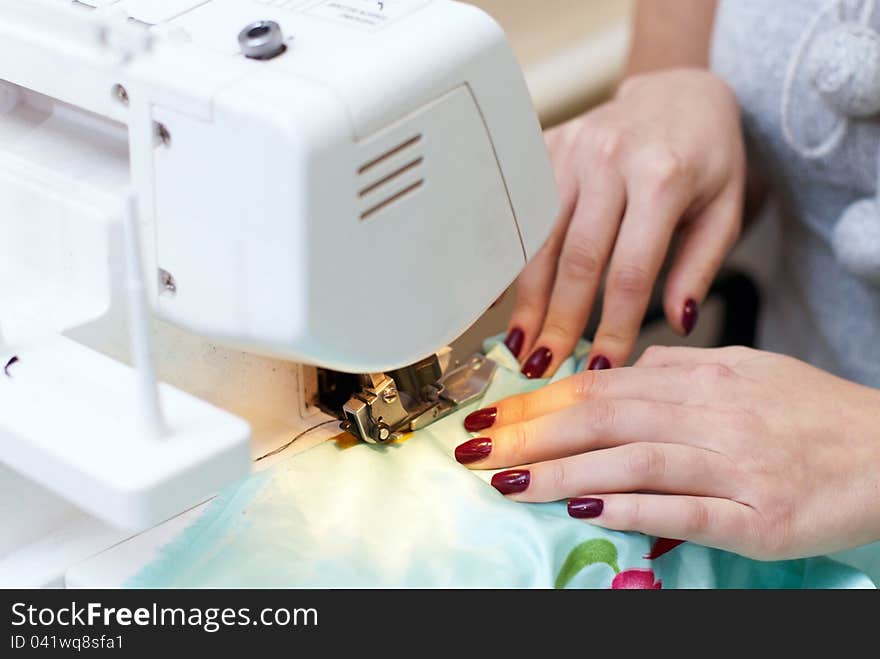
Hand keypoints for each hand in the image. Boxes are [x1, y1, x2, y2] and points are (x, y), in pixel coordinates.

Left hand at [456, 346, 879, 559]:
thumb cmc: (813, 415)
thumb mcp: (746, 371)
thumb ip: (680, 369)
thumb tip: (623, 367)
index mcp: (702, 377)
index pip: (600, 385)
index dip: (538, 401)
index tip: (489, 415)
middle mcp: (711, 414)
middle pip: (603, 416)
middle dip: (528, 434)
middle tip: (473, 448)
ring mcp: (733, 465)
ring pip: (631, 458)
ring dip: (559, 470)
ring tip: (505, 482)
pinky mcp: (758, 516)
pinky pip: (683, 508)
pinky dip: (628, 506)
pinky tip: (582, 508)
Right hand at [506, 69, 745, 377]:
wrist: (679, 92)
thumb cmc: (707, 156)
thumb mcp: (725, 210)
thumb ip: (700, 267)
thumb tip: (675, 322)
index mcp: (662, 175)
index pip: (631, 269)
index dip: (614, 324)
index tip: (604, 365)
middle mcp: (609, 159)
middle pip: (575, 258)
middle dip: (559, 320)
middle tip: (545, 367)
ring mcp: (571, 149)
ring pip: (539, 238)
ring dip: (527, 298)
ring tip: (521, 343)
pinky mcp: (544, 147)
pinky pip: (519, 210)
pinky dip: (507, 257)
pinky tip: (496, 297)